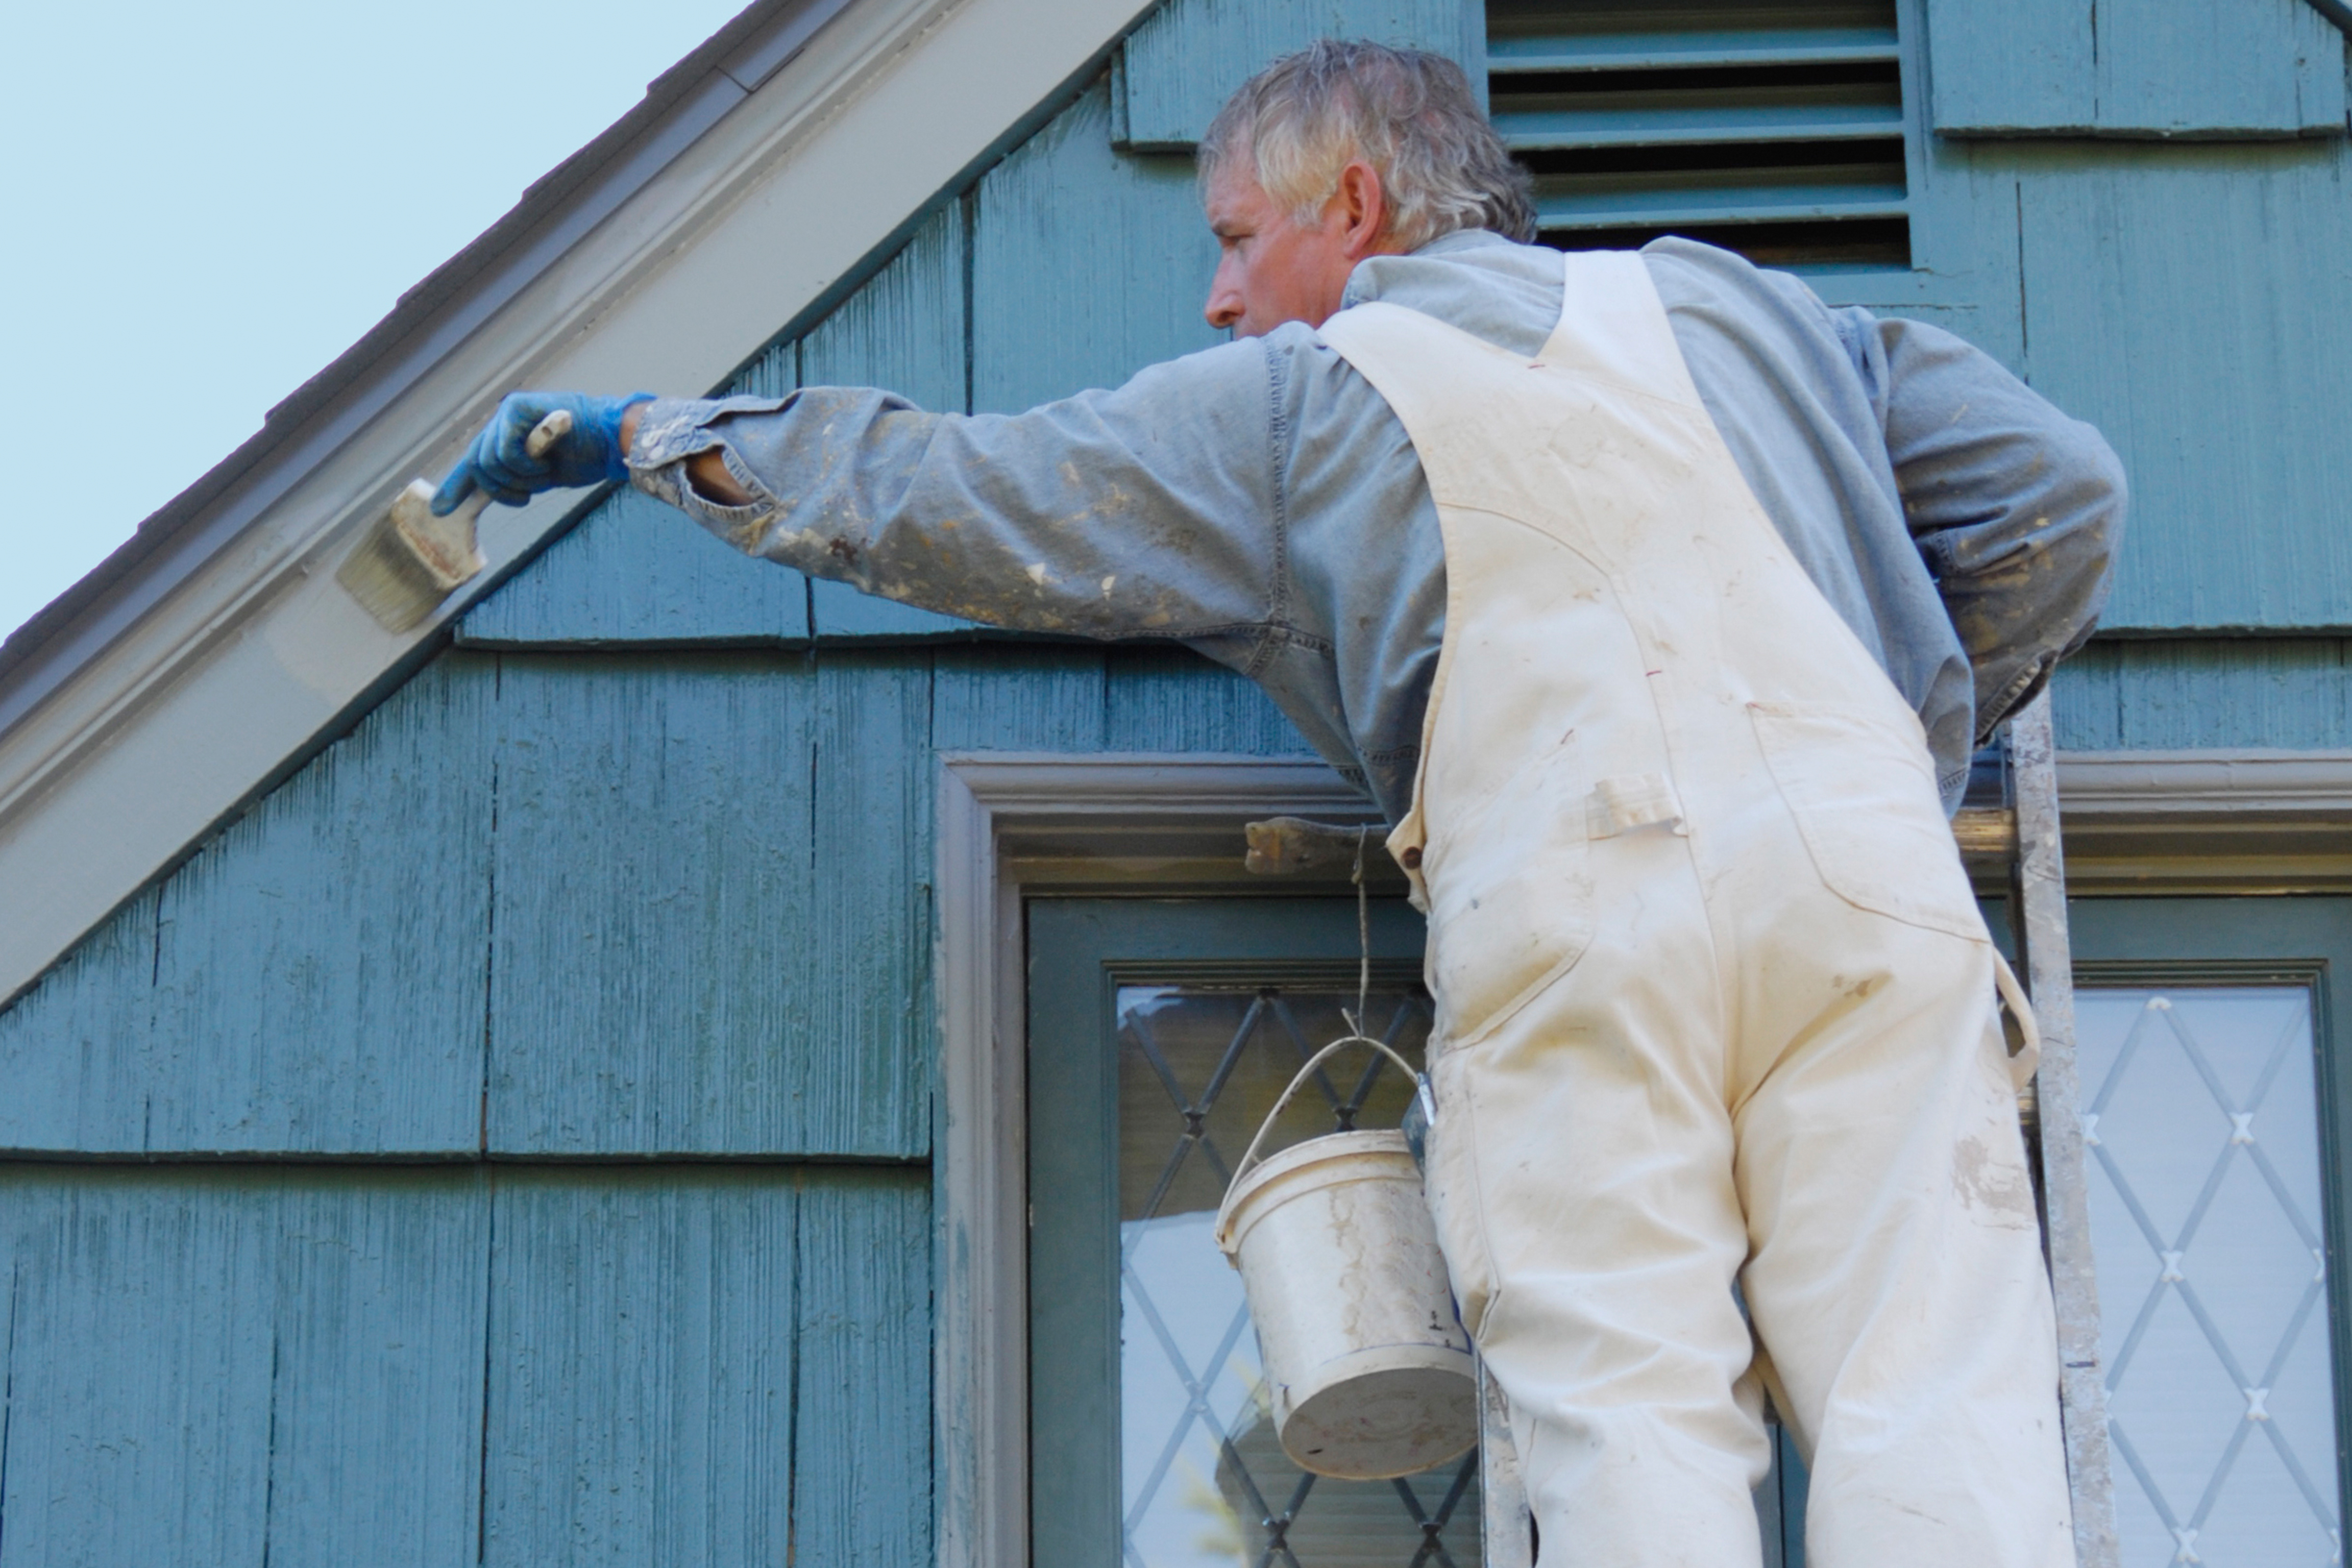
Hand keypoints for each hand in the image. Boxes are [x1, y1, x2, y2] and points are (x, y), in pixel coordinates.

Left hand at [432, 391, 652, 513]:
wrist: (613, 440)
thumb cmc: (584, 456)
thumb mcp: (539, 475)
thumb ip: (510, 479)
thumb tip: (481, 498)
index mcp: (506, 435)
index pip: (473, 462)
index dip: (455, 486)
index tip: (440, 509)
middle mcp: (502, 421)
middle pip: (479, 466)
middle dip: (503, 489)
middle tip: (530, 491)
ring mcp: (509, 413)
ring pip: (491, 462)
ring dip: (520, 479)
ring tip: (545, 471)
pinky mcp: (518, 408)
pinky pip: (506, 452)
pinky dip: (527, 465)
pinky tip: (546, 460)